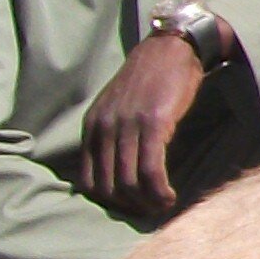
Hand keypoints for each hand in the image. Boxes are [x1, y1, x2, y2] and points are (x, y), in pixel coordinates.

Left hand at [80, 31, 215, 218]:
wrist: (171, 47)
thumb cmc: (149, 78)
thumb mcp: (117, 106)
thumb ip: (111, 134)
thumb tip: (118, 170)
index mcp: (92, 126)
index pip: (88, 182)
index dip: (110, 202)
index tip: (131, 206)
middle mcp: (104, 128)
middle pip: (108, 188)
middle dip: (130, 207)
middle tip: (151, 211)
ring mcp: (127, 126)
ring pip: (129, 183)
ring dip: (148, 204)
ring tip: (163, 206)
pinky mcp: (153, 124)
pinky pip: (151, 171)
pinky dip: (159, 192)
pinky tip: (171, 197)